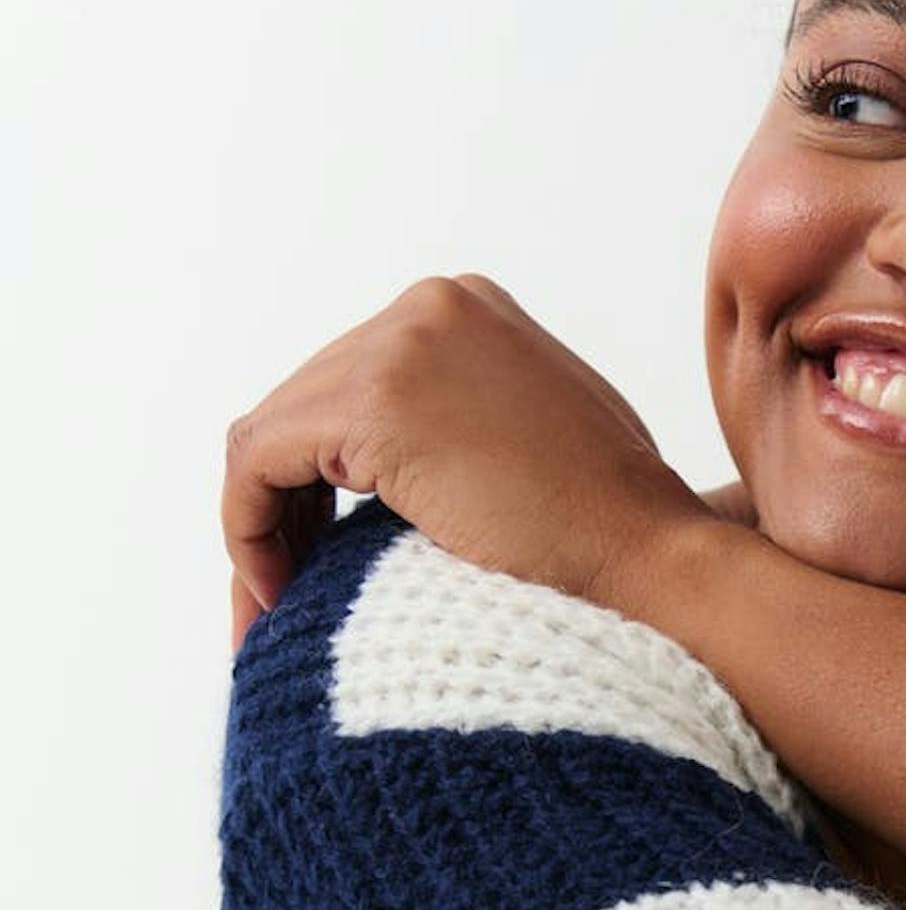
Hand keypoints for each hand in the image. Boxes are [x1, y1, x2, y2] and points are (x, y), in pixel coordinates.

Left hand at [224, 274, 712, 649]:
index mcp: (466, 310)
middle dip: (283, 500)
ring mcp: (402, 345)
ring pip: (270, 432)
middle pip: (301, 401)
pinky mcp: (377, 404)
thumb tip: (396, 468)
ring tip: (276, 603)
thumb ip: (463, 425)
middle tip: (283, 588)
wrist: (653, 559)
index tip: (318, 553)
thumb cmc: (615, 532)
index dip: (316, 475)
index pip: (346, 381)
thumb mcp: (532, 440)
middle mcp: (428, 306)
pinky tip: (274, 592)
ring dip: (260, 522)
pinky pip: (257, 461)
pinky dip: (248, 528)